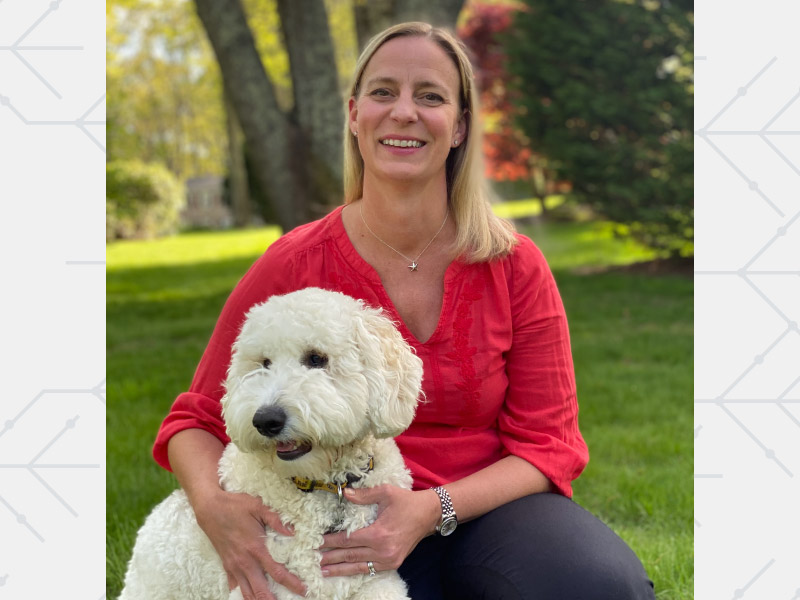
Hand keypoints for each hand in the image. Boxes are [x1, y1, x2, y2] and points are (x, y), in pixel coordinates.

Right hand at [193, 487, 305, 598]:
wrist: (210, 508)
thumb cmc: (235, 506)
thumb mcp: (258, 507)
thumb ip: (276, 520)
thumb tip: (293, 531)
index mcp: (256, 549)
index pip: (277, 573)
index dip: (291, 584)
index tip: (302, 590)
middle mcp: (245, 562)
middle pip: (260, 591)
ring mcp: (234, 566)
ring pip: (246, 593)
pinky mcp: (226, 566)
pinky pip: (234, 586)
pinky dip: (242, 594)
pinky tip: (249, 596)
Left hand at [319, 484, 439, 576]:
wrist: (429, 514)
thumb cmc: (406, 502)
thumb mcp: (386, 492)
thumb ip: (364, 495)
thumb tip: (344, 493)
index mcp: (379, 533)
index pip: (348, 540)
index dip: (331, 542)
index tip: (317, 542)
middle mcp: (383, 550)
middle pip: (351, 555)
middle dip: (331, 557)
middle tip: (314, 559)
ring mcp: (389, 560)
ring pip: (359, 566)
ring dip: (340, 569)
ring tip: (324, 571)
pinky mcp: (393, 563)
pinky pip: (370, 569)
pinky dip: (356, 570)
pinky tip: (345, 572)